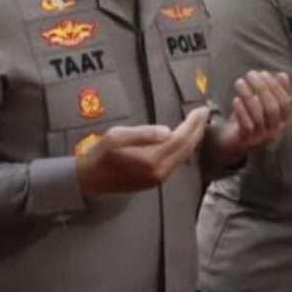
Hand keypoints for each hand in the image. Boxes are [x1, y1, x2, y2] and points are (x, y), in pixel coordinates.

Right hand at [73, 104, 211, 194]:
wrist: (88, 180)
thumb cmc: (99, 155)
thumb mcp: (116, 137)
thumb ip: (143, 133)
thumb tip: (167, 131)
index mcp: (152, 159)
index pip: (180, 138)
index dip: (193, 123)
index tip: (201, 109)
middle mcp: (159, 172)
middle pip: (186, 148)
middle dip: (197, 130)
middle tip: (204, 114)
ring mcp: (158, 179)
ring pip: (182, 157)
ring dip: (191, 140)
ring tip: (196, 125)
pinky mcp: (154, 182)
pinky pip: (175, 163)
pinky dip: (182, 150)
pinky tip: (182, 141)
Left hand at [206, 68, 291, 166]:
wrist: (232, 143)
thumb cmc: (250, 119)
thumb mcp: (263, 104)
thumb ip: (274, 91)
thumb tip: (284, 75)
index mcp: (283, 121)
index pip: (285, 103)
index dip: (276, 87)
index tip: (264, 73)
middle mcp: (275, 131)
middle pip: (272, 108)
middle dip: (262, 88)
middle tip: (250, 74)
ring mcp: (260, 138)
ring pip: (258, 116)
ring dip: (248, 96)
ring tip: (239, 82)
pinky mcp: (246, 141)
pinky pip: (246, 126)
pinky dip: (241, 111)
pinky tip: (235, 99)